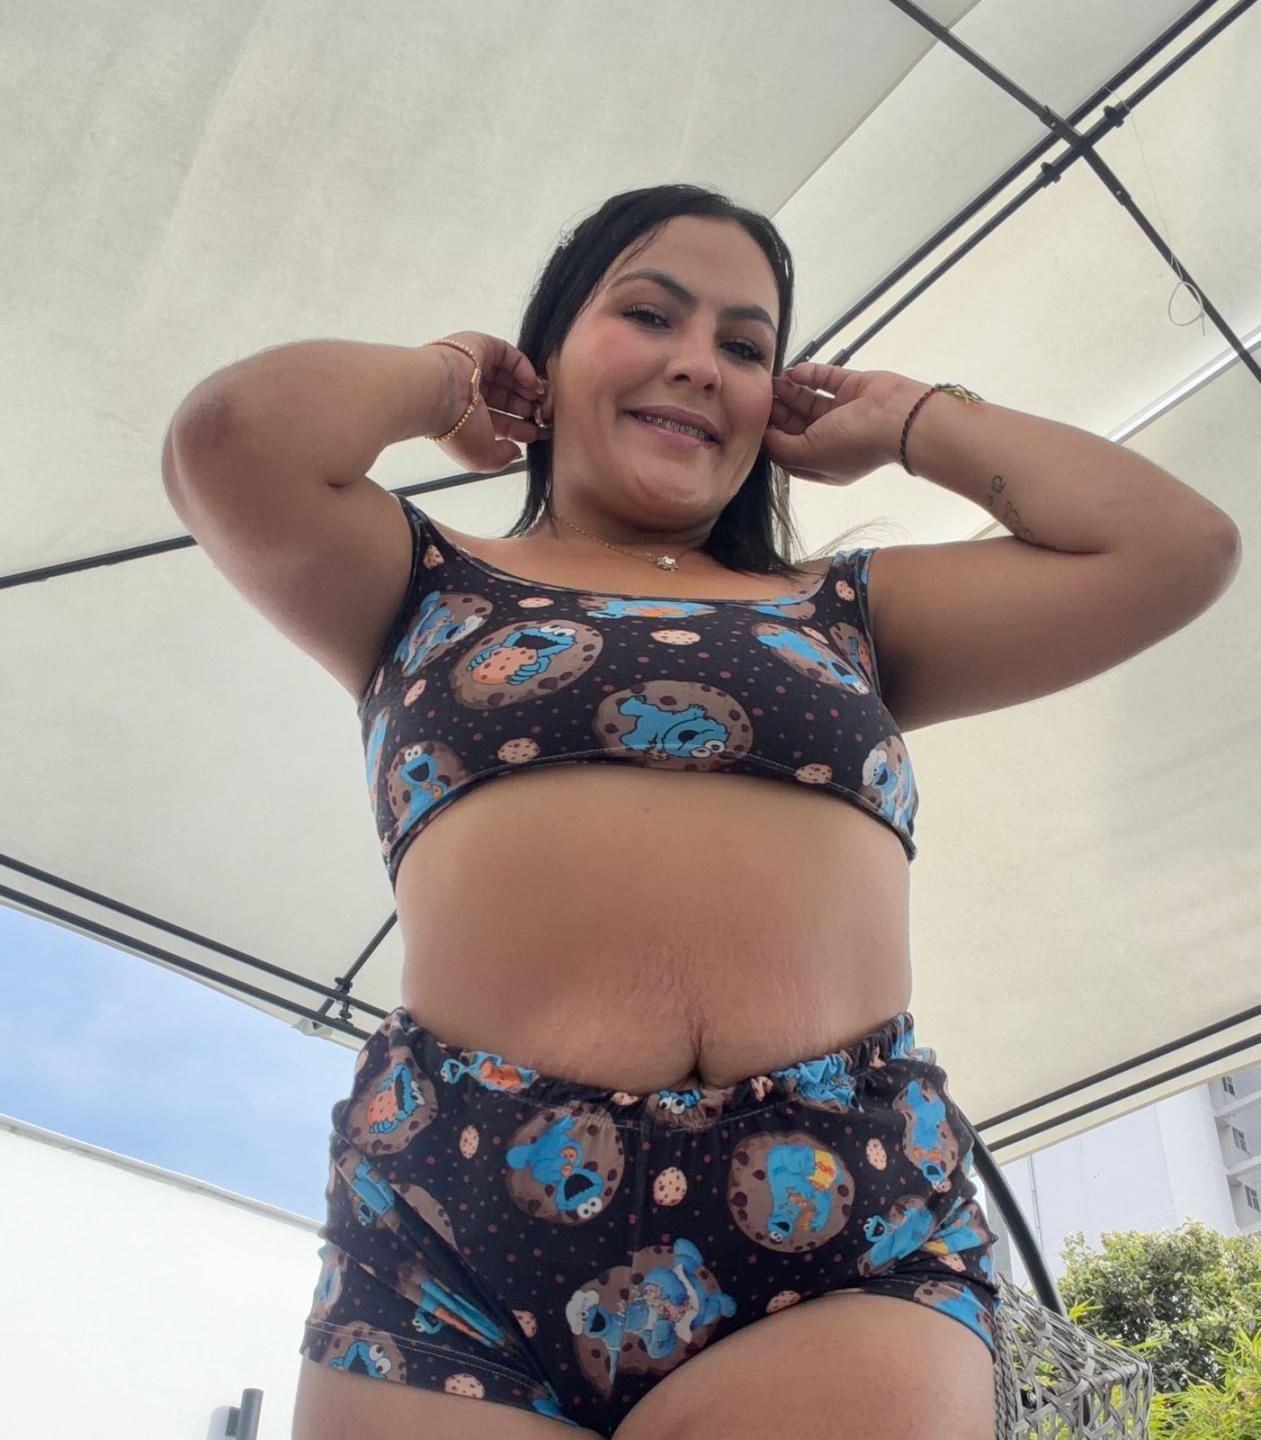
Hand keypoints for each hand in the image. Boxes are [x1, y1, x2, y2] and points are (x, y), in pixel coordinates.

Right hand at [422, 330, 545, 472]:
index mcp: (466, 418)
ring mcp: (474, 368)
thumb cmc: (455, 427)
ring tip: (541, 399)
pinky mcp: (480, 346)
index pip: (500, 422)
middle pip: (507, 399)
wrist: (436, 392)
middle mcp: (469, 392)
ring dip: (528, 388)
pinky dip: (524, 368)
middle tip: (543, 414)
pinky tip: (532, 383)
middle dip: (527, 408)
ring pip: (509, 377)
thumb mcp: (481, 457)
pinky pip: (509, 355)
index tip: (540, 432)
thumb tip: (515, 451)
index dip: (521, 429)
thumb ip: (501, 458)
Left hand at [763, 362, 928, 485]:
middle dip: (778, 412)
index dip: (771, 438)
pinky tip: (793, 372)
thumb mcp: (808, 455)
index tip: (754, 423)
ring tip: (773, 381)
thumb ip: (780, 448)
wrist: (898, 418)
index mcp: (823, 463)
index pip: (789, 451)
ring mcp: (843, 413)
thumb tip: (762, 437)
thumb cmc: (856, 444)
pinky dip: (809, 374)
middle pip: (796, 424)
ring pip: (808, 400)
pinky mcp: (852, 388)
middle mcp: (833, 439)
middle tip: (760, 397)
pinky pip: (825, 379)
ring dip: (789, 391)